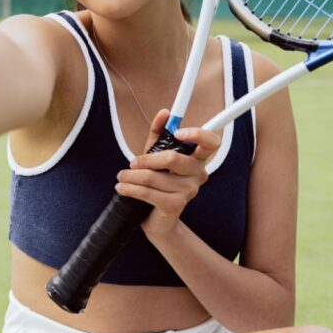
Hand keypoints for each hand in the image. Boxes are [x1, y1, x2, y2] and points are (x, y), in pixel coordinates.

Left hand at [114, 109, 221, 239]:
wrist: (159, 220)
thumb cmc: (158, 182)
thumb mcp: (156, 154)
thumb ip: (159, 132)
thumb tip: (165, 112)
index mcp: (198, 158)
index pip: (211, 142)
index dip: (197, 134)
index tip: (177, 132)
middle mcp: (198, 173)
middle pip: (172, 158)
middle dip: (146, 159)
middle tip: (131, 163)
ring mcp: (189, 191)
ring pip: (154, 176)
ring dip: (131, 176)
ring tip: (121, 177)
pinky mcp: (176, 205)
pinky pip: (148, 192)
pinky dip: (131, 189)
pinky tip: (122, 188)